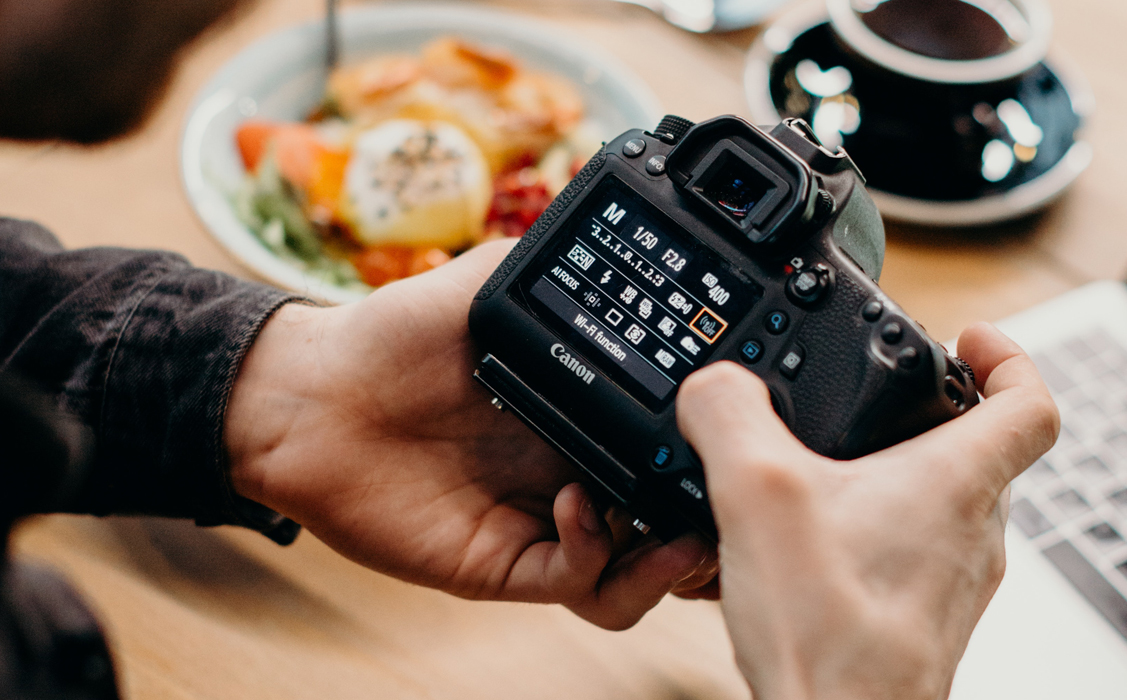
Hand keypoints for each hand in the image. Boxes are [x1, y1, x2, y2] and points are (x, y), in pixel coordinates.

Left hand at [225, 240, 714, 629]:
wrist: (310, 396)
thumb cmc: (388, 337)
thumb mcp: (483, 283)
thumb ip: (546, 262)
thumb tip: (605, 224)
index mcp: (581, 412)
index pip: (663, 442)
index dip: (704, 448)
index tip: (735, 428)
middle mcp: (573, 472)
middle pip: (666, 516)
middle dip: (709, 518)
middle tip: (730, 495)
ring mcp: (543, 522)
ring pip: (633, 571)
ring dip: (669, 562)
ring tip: (682, 531)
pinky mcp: (506, 562)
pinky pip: (575, 580)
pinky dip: (595, 552)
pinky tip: (581, 504)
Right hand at [676, 323, 1058, 699]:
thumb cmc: (828, 634)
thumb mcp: (756, 492)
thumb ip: (729, 415)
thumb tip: (714, 384)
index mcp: (957, 482)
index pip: (1031, 401)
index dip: (1009, 355)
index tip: (972, 336)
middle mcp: (971, 532)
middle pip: (985, 451)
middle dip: (935, 412)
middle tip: (886, 398)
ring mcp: (952, 582)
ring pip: (945, 506)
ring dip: (897, 477)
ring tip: (828, 473)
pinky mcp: (921, 619)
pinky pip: (910, 555)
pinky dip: (871, 533)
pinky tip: (806, 548)